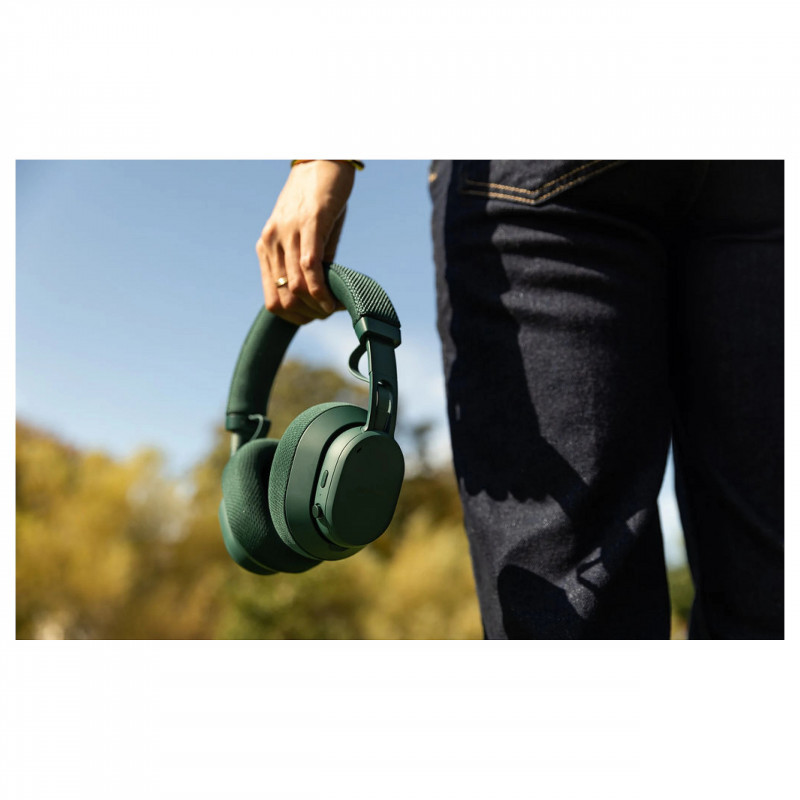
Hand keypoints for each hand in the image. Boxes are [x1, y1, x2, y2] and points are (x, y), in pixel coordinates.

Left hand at [256, 160, 355, 324]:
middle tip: (329, 314)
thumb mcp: (308, 232)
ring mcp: (288, 233)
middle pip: (284, 298)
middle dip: (308, 315)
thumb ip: (312, 260)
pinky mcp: (309, 224)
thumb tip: (323, 291)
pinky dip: (321, 291)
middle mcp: (272, 241)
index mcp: (267, 246)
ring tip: (334, 308)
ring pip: (295, 288)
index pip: (271, 299)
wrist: (322, 157)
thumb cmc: (318, 197)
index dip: (294, 318)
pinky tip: (333, 300)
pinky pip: (309, 268)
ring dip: (317, 306)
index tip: (316, 318)